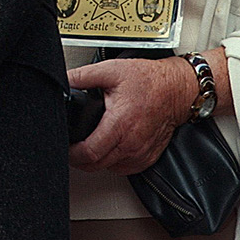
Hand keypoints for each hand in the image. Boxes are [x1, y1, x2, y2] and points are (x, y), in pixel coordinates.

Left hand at [67, 56, 198, 174]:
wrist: (176, 89)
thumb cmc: (148, 80)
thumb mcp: (110, 70)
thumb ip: (82, 76)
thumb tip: (63, 80)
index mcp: (119, 123)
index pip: (90, 153)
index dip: (72, 154)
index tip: (65, 147)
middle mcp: (131, 143)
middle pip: (97, 165)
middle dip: (80, 160)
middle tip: (72, 149)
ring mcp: (141, 153)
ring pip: (110, 169)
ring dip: (96, 162)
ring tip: (88, 147)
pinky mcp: (148, 157)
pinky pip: (125, 169)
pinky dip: (113, 162)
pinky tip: (108, 149)